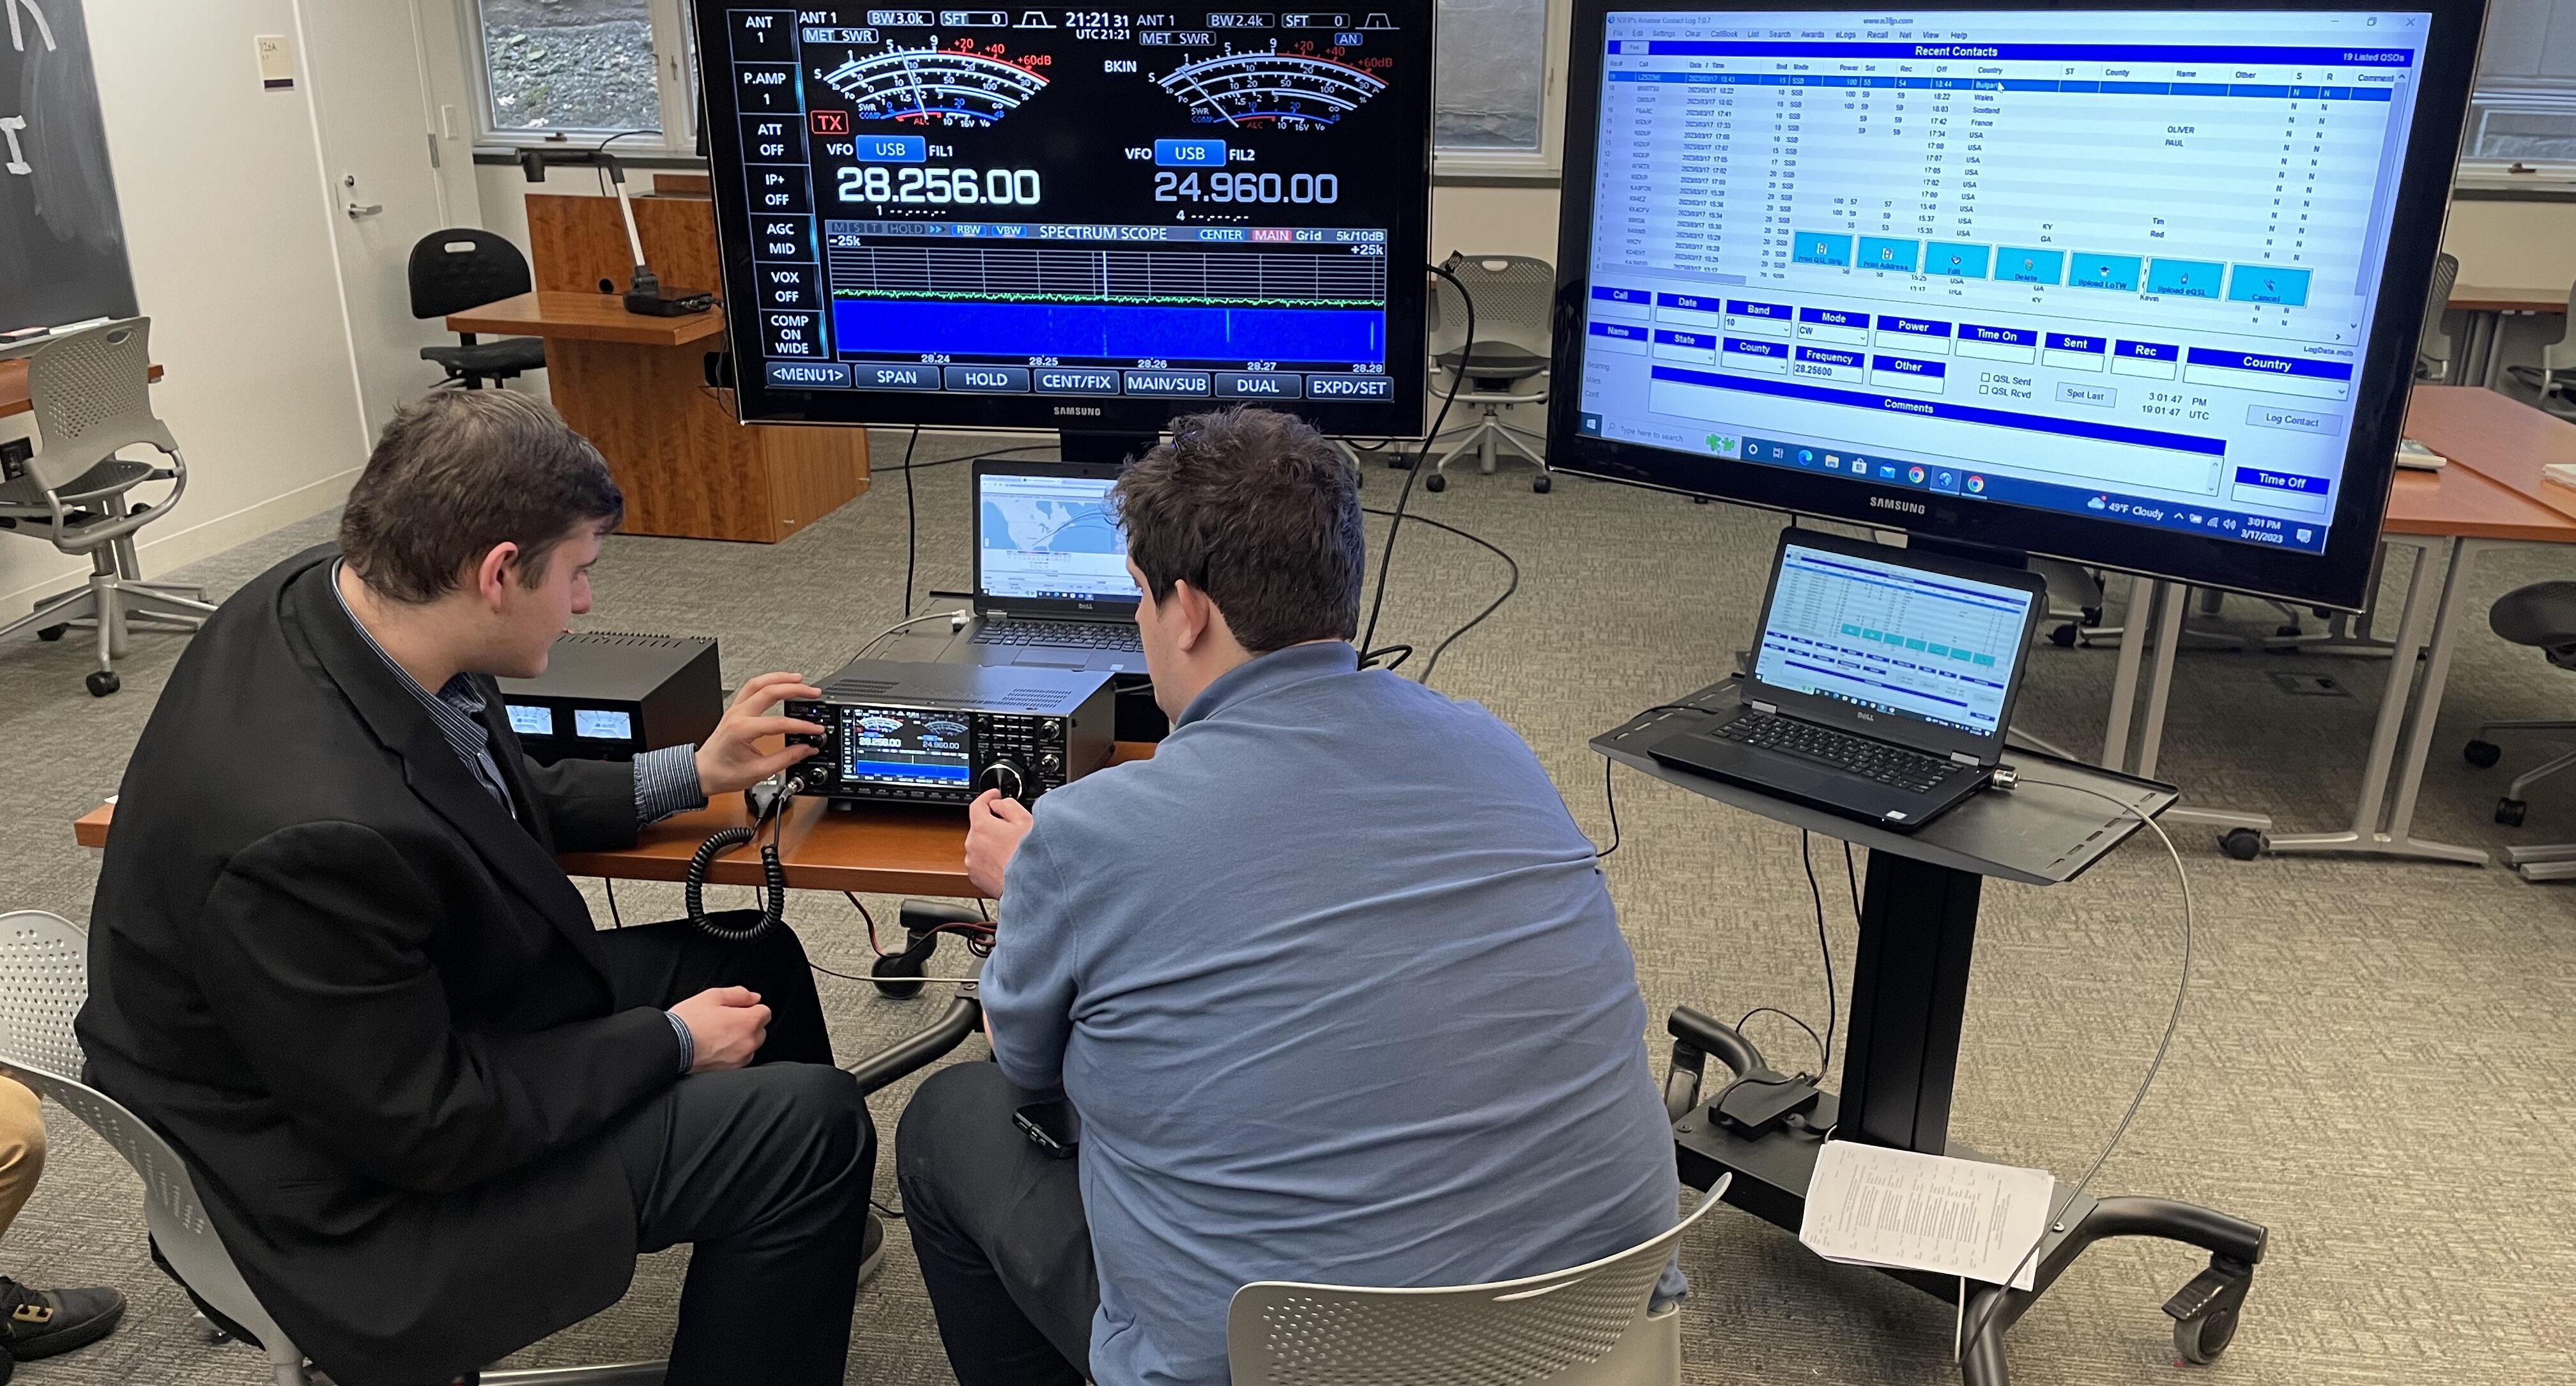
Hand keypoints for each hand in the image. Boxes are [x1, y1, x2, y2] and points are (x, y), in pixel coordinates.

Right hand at [670, 986, 769, 1071]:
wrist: (671, 1046)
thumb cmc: (690, 1021)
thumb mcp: (713, 996)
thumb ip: (739, 994)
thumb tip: (755, 998)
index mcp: (748, 1022)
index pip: (765, 1012)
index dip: (750, 1008)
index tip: (737, 1009)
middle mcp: (749, 1042)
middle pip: (759, 1029)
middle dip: (748, 1024)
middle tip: (725, 1021)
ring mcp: (741, 1059)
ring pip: (750, 1045)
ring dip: (741, 1039)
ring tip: (718, 1035)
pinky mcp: (731, 1070)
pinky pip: (740, 1058)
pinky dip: (733, 1053)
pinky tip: (716, 1047)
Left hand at [695, 672, 824, 796]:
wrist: (703, 773)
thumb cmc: (723, 773)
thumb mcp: (759, 771)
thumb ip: (787, 758)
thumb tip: (806, 749)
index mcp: (742, 730)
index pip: (780, 723)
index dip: (802, 725)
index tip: (815, 728)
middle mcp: (737, 715)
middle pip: (769, 691)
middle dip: (794, 689)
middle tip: (813, 692)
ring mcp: (735, 710)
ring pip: (758, 683)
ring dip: (779, 678)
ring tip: (798, 679)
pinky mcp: (735, 710)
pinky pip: (751, 688)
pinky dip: (767, 682)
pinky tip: (779, 682)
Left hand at [964, 789, 1034, 898]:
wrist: (1029, 886)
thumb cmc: (1029, 856)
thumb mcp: (1025, 820)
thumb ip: (1008, 805)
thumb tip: (998, 804)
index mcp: (982, 827)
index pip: (977, 805)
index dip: (987, 797)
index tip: (994, 796)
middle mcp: (972, 844)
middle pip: (980, 826)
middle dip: (994, 824)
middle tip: (1013, 830)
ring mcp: (972, 862)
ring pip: (981, 845)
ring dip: (992, 843)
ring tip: (1012, 851)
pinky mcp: (975, 876)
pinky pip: (981, 862)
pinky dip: (990, 860)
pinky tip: (1007, 863)